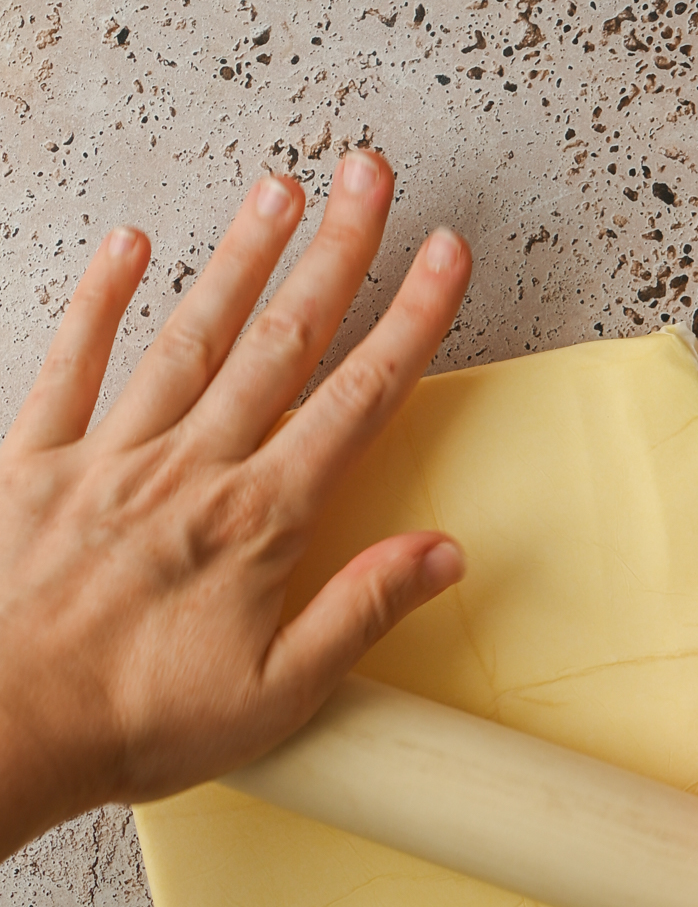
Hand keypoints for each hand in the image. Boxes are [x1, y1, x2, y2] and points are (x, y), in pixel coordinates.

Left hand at [0, 152, 470, 857]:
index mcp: (257, 523)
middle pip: (282, 341)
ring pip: (191, 335)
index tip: (443, 255)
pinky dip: (99, 301)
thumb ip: (360, 612)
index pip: (356, 401)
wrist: (3, 730)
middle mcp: (191, 469)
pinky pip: (71, 364)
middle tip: (370, 175)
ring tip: (279, 188)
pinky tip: (129, 245)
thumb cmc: (135, 724)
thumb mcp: (276, 695)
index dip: (410, 321)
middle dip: (337, 252)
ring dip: (242, 257)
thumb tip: (441, 552)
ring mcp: (110, 456)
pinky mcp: (36, 463)